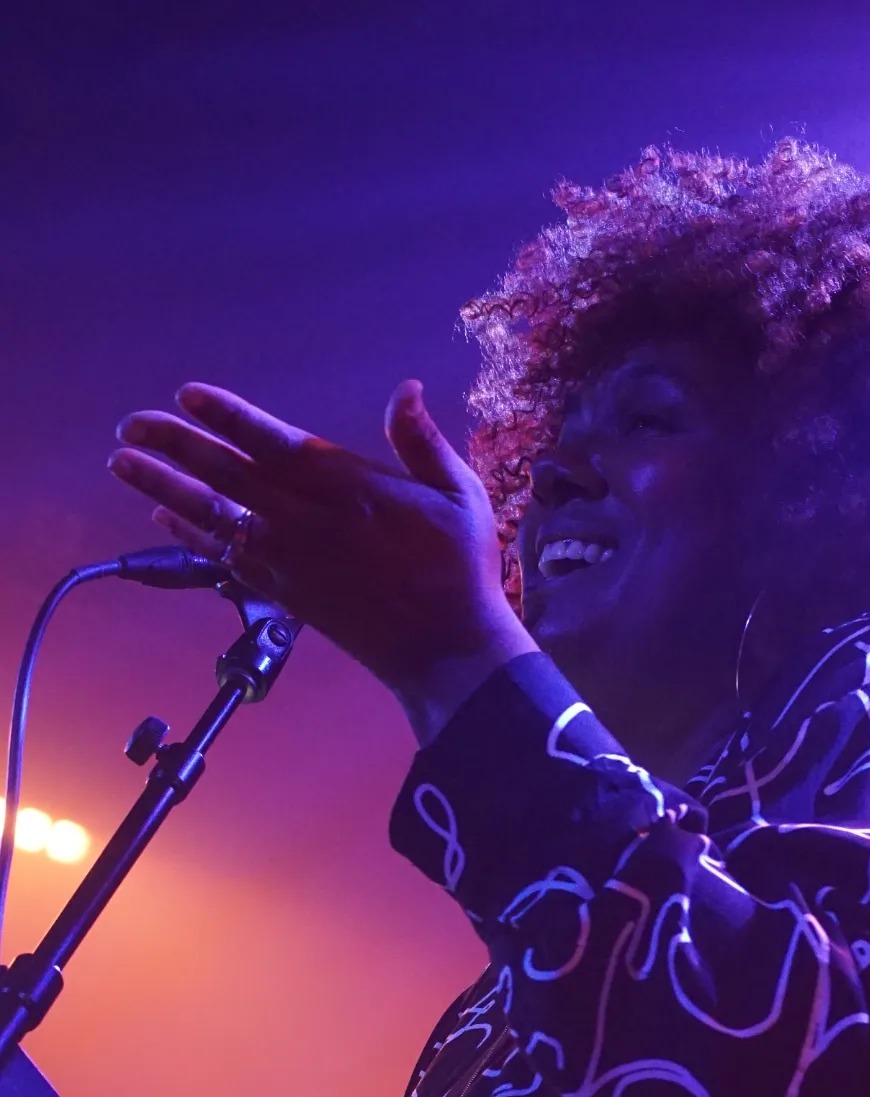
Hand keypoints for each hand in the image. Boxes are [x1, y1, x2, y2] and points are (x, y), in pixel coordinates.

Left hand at [108, 380, 535, 739]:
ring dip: (165, 489)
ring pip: (217, 517)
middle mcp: (311, 522)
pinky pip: (227, 560)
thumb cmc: (461, 568)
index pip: (276, 443)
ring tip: (124, 465)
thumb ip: (423, 441)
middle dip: (176, 446)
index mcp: (353, 489)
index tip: (189, 395)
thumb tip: (405, 389)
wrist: (448, 650)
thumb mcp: (461, 494)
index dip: (229, 417)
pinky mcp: (287, 594)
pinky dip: (193, 538)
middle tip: (132, 425)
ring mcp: (294, 561)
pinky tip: (164, 520)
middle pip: (230, 476)